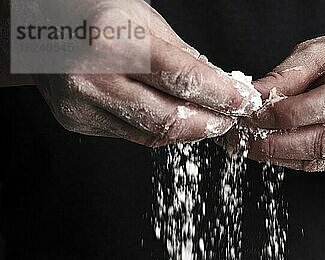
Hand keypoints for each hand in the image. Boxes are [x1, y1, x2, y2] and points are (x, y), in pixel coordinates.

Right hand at [34, 0, 260, 145]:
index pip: (180, 78)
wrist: (36, 25)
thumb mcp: (141, 17)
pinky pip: (130, 135)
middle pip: (167, 117)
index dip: (218, 95)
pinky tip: (171, 120)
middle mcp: (92, 77)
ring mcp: (81, 104)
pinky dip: (157, 130)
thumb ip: (180, 55)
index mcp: (111, 39)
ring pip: (150, 134)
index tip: (241, 102)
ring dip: (186, 131)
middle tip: (229, 120)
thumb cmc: (92, 11)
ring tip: (207, 122)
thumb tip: (218, 84)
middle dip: (207, 123)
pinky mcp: (76, 121)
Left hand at [225, 33, 324, 170]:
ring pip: (322, 160)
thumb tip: (255, 96)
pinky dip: (290, 160)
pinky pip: (320, 167)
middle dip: (281, 144)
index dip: (293, 112)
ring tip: (249, 146)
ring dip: (280, 156)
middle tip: (247, 139)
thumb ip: (291, 73)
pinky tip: (268, 150)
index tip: (259, 113)